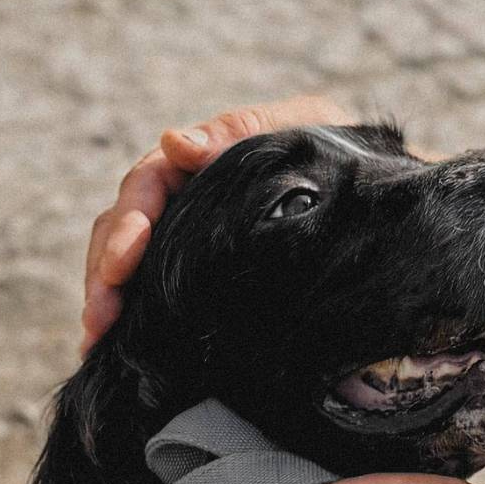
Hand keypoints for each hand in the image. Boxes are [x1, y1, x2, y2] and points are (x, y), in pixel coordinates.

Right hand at [80, 94, 353, 354]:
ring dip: (106, 297)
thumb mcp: (305, 134)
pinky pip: (152, 290)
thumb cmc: (349, 163)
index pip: (148, 183)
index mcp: (206, 156)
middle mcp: (189, 194)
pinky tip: (111, 350)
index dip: (128, 223)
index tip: (122, 264)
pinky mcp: (200, 274)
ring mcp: (191, 235)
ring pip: (127, 261)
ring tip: (95, 341)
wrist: (390, 208)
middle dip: (105, 272)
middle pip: (125, 226)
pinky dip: (128, 317)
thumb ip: (242, 133)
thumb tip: (175, 142)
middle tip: (99, 318)